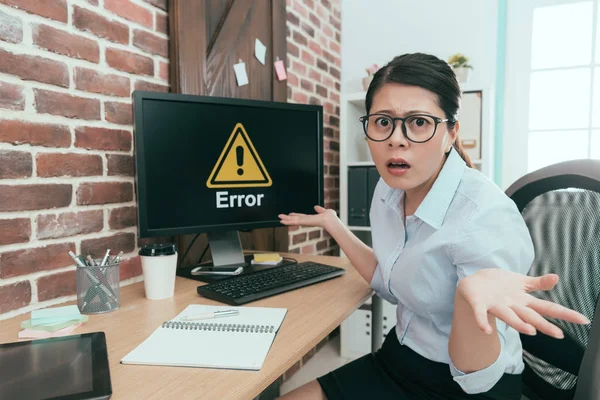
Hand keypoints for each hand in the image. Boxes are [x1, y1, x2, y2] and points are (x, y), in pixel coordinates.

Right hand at [278, 206, 337, 229]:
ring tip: (279, 218)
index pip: (301, 217)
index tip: (290, 214)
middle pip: (295, 219)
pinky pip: (294, 221)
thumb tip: (316, 207)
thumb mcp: (324, 211)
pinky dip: (288, 221)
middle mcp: (307, 221)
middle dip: (288, 218)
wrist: (330, 220)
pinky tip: (282, 221)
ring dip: (286, 219)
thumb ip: (320, 210)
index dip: (295, 215)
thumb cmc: (330, 218)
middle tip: (281, 218)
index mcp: (311, 218)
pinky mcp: (303, 222)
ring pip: (293, 220)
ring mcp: (304, 222)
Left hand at [457, 269, 589, 338]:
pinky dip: (482, 321)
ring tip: (530, 332)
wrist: (472, 283)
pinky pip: (480, 313)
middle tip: (558, 335)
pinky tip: (486, 330)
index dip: (565, 314)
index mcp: (522, 300)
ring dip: (518, 324)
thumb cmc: (499, 285)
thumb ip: (539, 283)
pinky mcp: (478, 303)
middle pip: (530, 316)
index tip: (583, 320)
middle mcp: (511, 306)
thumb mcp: (520, 282)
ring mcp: (495, 305)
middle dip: (543, 324)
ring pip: (508, 316)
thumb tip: (557, 278)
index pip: (547, 307)